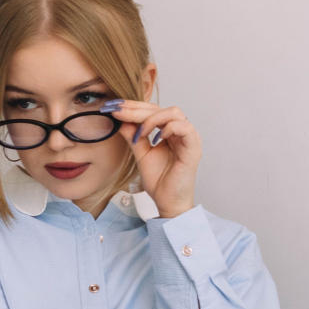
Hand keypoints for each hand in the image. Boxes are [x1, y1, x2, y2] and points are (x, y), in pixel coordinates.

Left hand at [102, 100, 201, 217]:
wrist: (167, 202)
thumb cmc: (159, 180)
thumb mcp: (141, 154)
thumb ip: (133, 136)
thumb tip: (120, 120)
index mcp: (169, 131)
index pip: (153, 110)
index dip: (134, 106)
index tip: (115, 106)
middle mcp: (180, 131)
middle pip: (161, 108)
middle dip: (137, 109)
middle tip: (118, 111)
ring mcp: (188, 138)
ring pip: (174, 112)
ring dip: (152, 118)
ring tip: (140, 133)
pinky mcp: (193, 148)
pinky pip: (184, 128)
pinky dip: (169, 128)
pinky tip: (157, 138)